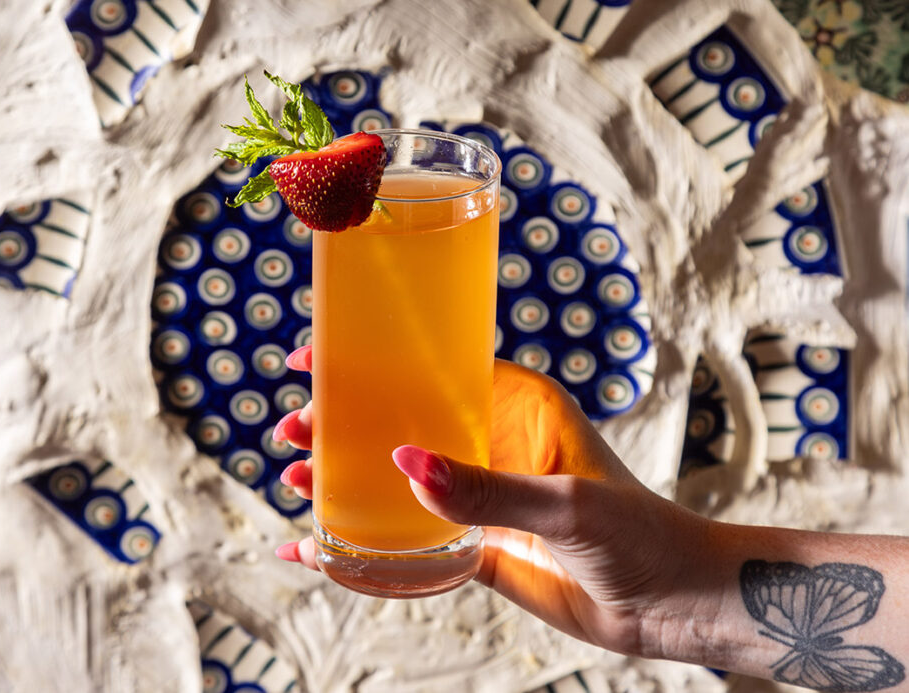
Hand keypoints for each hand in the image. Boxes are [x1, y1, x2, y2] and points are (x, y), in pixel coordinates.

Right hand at [274, 346, 709, 656]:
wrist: (670, 605)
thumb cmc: (639, 534)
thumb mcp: (565, 503)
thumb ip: (489, 489)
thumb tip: (405, 465)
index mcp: (517, 405)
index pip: (433, 367)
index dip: (373, 360)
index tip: (316, 357)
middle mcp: (492, 441)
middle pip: (402, 418)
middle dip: (344, 420)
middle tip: (292, 427)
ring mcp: (480, 493)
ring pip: (397, 474)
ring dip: (343, 473)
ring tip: (292, 475)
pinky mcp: (475, 542)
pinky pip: (408, 533)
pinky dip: (363, 536)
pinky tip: (316, 543)